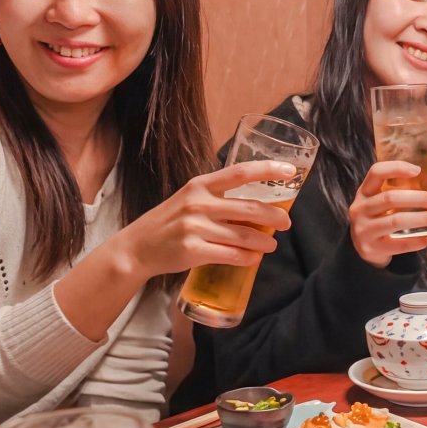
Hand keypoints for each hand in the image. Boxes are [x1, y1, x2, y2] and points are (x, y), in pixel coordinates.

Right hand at [110, 159, 298, 281]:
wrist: (137, 248)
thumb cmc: (170, 222)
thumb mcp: (190, 200)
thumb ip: (219, 198)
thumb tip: (258, 206)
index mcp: (200, 186)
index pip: (239, 172)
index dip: (267, 170)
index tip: (289, 171)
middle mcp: (198, 203)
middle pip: (249, 208)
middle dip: (274, 216)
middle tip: (286, 223)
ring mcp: (194, 228)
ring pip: (244, 235)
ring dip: (264, 242)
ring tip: (272, 244)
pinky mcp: (192, 251)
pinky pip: (231, 255)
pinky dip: (248, 258)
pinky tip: (254, 258)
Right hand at [348, 161, 426, 266]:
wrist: (365, 247)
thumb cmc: (381, 216)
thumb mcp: (387, 199)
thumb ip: (410, 186)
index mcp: (364, 192)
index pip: (376, 172)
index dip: (397, 168)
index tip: (418, 171)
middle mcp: (360, 209)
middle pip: (390, 198)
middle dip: (418, 198)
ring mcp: (364, 230)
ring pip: (396, 221)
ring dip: (421, 219)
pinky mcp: (372, 248)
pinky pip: (398, 244)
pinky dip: (417, 241)